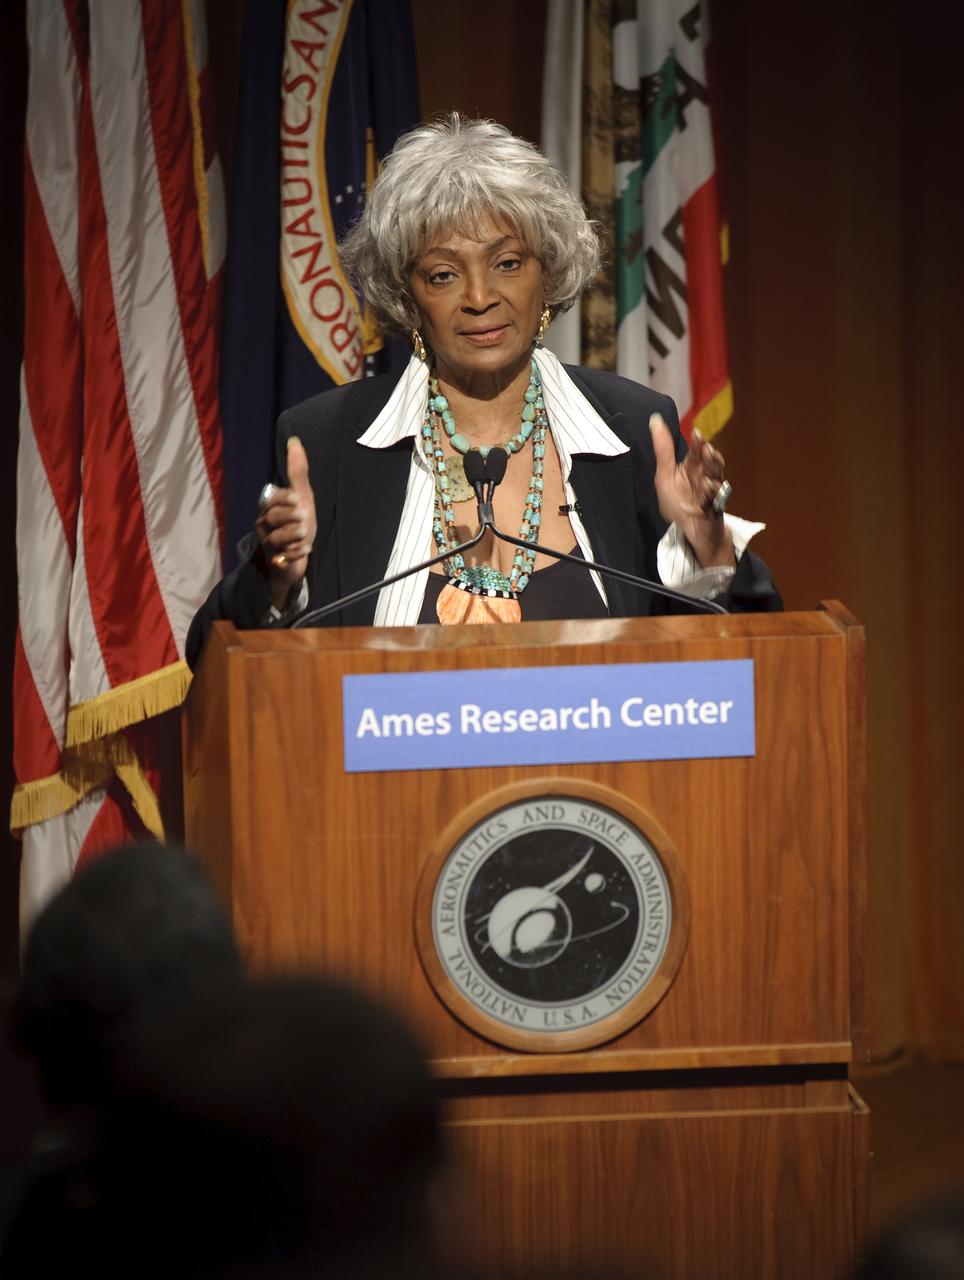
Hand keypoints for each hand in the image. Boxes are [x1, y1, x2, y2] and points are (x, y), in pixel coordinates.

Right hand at [254, 437, 316, 606]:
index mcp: (269, 507)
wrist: (297, 556)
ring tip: (305, 535)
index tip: (299, 500)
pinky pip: (283, 559)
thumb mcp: (301, 496)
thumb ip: (297, 471)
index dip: (285, 499)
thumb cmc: (297, 522)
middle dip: (290, 517)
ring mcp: (269, 544)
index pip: (273, 499)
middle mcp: (264, 525)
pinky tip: (305, 551)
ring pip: (277, 538)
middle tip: (305, 518)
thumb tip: (295, 441)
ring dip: (294, 536)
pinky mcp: (276, 562)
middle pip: (272, 518)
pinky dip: (295, 555)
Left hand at [649, 414, 734, 568]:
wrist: (690, 530)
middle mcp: (706, 476)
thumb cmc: (678, 502)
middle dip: (710, 457)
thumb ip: (663, 451)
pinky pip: (714, 501)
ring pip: (717, 479)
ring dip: (713, 473)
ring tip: (707, 472)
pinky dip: (711, 495)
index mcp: (694, 467)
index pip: (697, 451)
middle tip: (706, 449)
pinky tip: (708, 487)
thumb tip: (655, 419)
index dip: (698, 443)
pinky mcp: (714, 509)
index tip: (697, 433)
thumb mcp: (665, 476)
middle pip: (712, 463)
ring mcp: (713, 493)